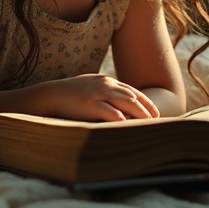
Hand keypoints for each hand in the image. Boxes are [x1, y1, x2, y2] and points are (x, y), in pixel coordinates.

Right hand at [43, 74, 159, 121]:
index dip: (145, 102)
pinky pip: (111, 112)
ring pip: (126, 102)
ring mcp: (98, 93)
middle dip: (146, 109)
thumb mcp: (90, 88)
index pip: (132, 91)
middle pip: (133, 97)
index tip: (155, 112)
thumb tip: (118, 105)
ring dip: (139, 114)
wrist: (52, 94)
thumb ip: (104, 93)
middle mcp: (105, 85)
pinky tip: (129, 126)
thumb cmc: (71, 94)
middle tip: (156, 120)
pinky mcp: (91, 104)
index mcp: (106, 81)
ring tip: (148, 124)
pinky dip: (122, 118)